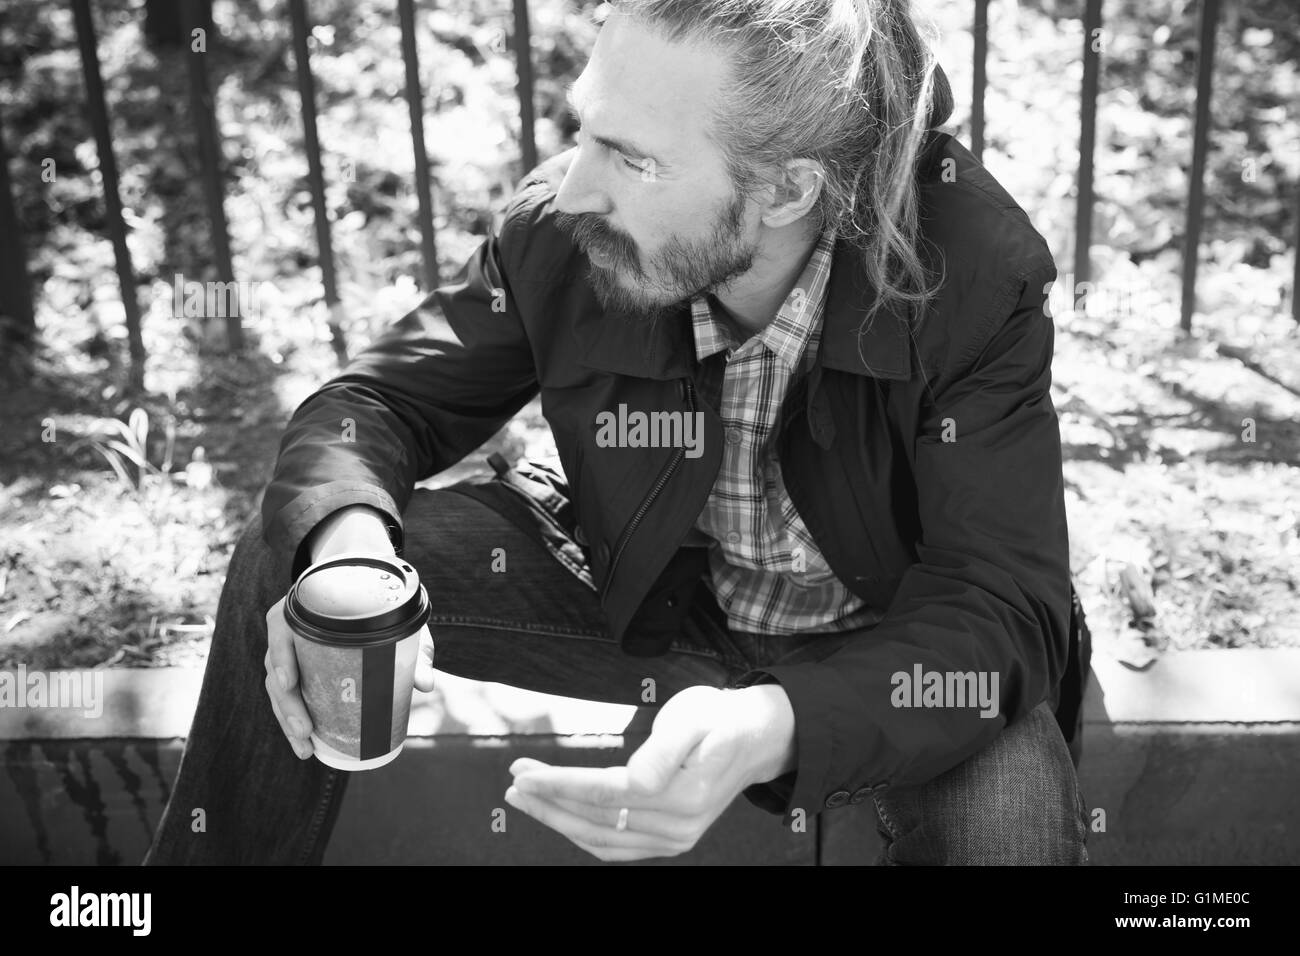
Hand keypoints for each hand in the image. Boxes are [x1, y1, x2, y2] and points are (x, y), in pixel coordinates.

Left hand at [503, 684, 795, 861]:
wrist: (756, 738)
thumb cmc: (721, 719)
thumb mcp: (696, 716)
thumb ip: (664, 748)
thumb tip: (634, 779)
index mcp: (684, 793)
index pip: (606, 794)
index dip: (560, 785)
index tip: (524, 773)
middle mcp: (680, 825)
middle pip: (598, 820)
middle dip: (549, 802)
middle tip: (515, 781)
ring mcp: (676, 839)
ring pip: (602, 838)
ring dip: (558, 819)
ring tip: (526, 796)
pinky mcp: (671, 841)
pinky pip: (617, 847)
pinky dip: (582, 834)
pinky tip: (560, 816)